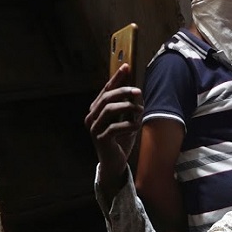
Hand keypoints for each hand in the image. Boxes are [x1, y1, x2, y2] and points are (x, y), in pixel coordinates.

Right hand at [84, 64, 142, 197]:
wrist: (115, 163)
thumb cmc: (121, 140)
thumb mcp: (127, 120)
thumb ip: (130, 107)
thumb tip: (137, 91)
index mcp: (96, 110)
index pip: (106, 90)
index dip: (116, 78)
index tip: (126, 67)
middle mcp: (92, 117)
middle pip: (106, 97)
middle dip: (123, 92)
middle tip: (138, 91)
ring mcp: (94, 128)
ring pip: (109, 110)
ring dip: (127, 108)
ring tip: (139, 111)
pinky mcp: (101, 139)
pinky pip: (114, 127)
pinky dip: (128, 125)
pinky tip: (135, 126)